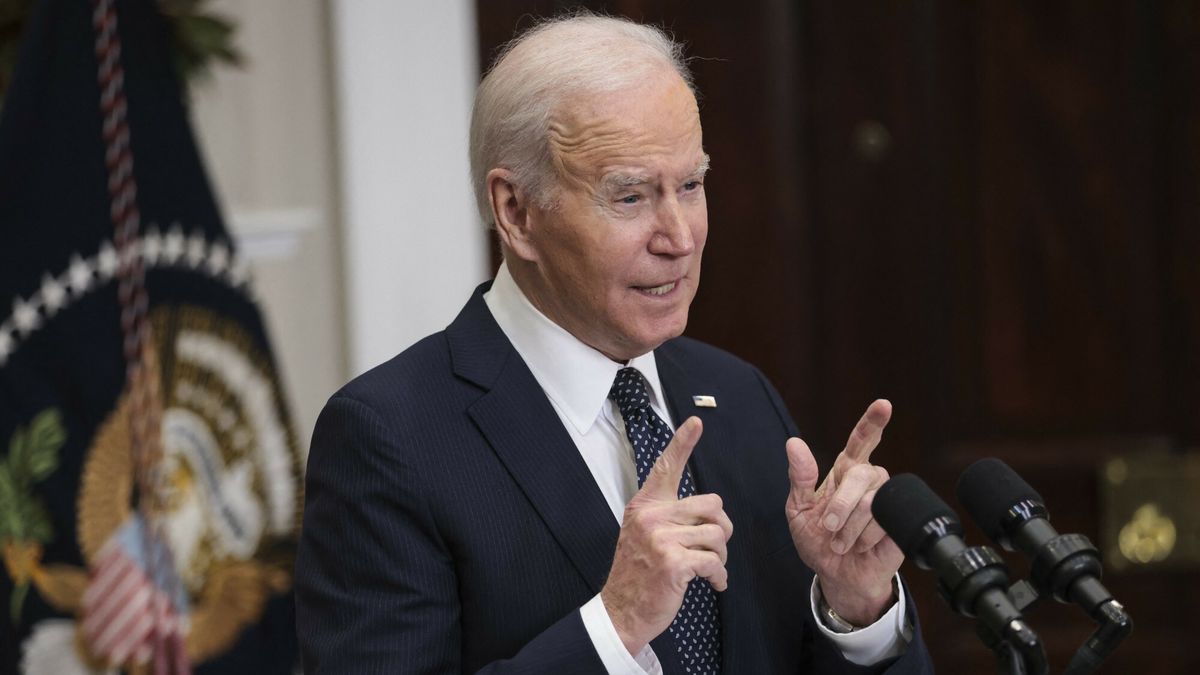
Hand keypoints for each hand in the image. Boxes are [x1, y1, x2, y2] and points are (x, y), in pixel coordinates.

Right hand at [601, 417, 732, 654]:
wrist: (621, 610)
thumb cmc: (639, 573)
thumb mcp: (643, 534)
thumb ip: (667, 516)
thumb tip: (706, 510)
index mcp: (645, 506)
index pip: (666, 467)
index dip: (682, 443)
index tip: (696, 421)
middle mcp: (651, 517)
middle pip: (712, 505)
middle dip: (722, 528)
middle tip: (715, 547)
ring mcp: (661, 539)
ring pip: (717, 534)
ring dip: (721, 555)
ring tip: (710, 568)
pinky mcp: (672, 562)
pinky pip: (714, 561)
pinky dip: (719, 576)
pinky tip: (713, 583)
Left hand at [785, 399, 902, 625]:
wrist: (836, 577)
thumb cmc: (817, 541)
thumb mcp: (798, 509)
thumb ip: (799, 477)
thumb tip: (794, 443)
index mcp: (844, 472)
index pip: (861, 440)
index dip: (872, 422)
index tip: (883, 405)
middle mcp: (868, 482)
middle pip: (861, 473)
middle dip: (841, 504)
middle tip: (828, 527)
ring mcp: (886, 502)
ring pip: (871, 500)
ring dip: (849, 527)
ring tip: (841, 543)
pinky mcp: (898, 524)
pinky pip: (884, 521)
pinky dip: (865, 538)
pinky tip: (860, 547)